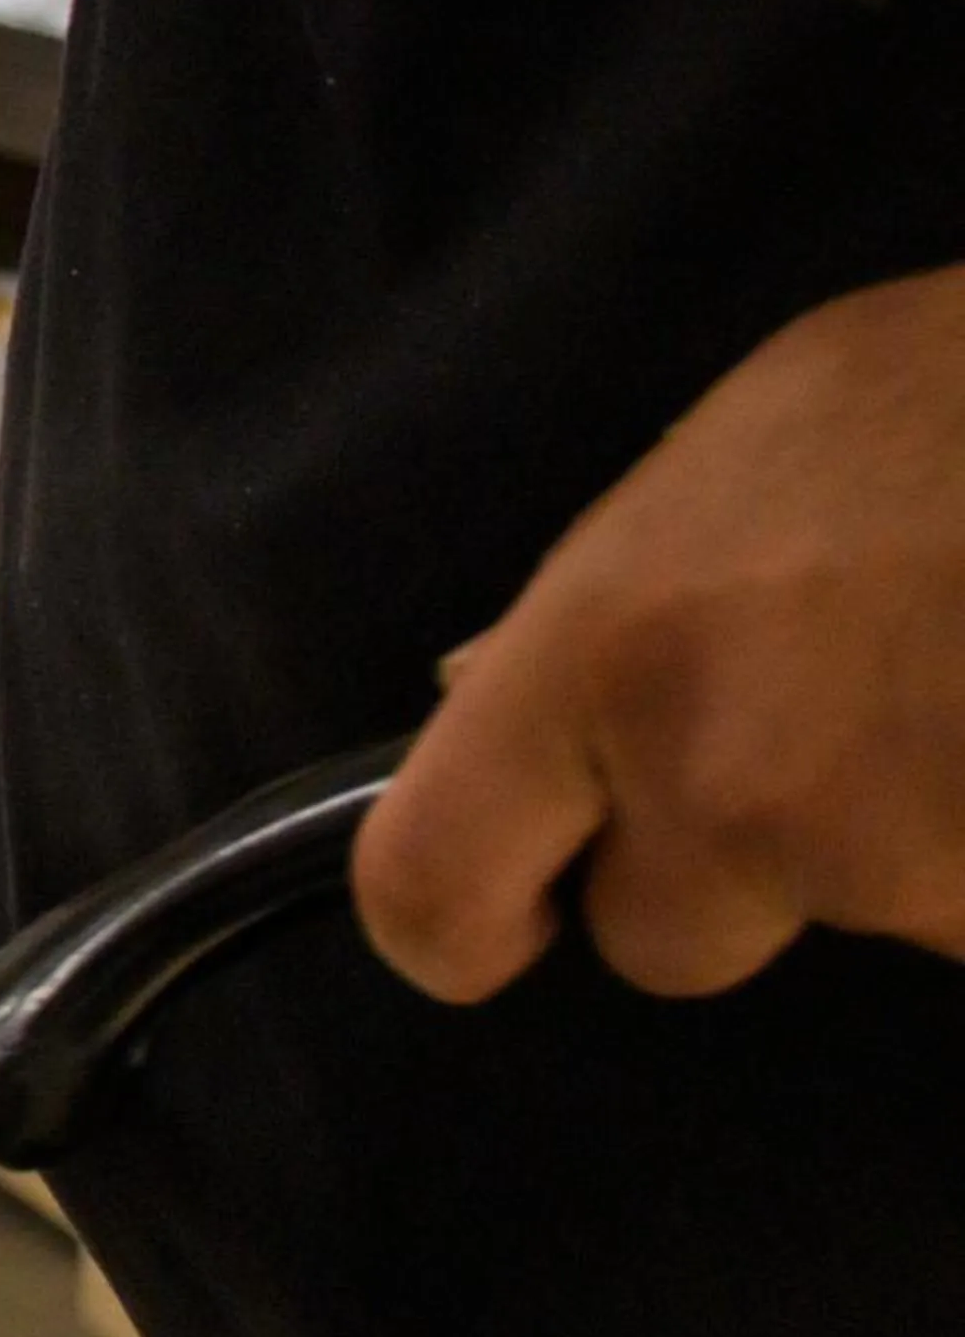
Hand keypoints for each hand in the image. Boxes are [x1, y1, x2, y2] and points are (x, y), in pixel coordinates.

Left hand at [353, 267, 964, 999]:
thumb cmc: (961, 394)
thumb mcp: (738, 454)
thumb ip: (599, 606)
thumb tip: (469, 692)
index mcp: (607, 656)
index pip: (426, 886)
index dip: (459, 918)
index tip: (509, 911)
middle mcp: (732, 787)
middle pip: (662, 942)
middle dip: (735, 870)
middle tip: (845, 726)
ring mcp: (904, 869)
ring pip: (856, 928)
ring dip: (910, 845)